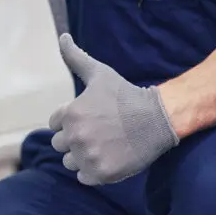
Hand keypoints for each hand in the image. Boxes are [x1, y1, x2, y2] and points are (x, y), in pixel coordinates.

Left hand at [50, 34, 178, 185]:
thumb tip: (62, 36)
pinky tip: (108, 157)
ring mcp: (88, 157)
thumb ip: (75, 57)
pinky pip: (82, 177)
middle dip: (75, 139)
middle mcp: (75, 137)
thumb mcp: (99, 73)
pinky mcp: (100, 174)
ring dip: (82, 156)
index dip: (73, 121)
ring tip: (104, 144)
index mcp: (70, 114)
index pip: (55, 125)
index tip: (92, 117)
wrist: (160, 119)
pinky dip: (92, 172)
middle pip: (60, 145)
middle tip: (100, 132)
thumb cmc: (126, 95)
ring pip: (69, 162)